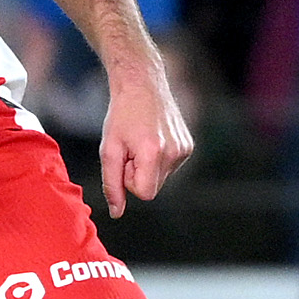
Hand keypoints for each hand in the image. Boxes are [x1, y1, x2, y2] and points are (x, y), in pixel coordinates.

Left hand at [96, 47, 195, 215]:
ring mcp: (185, 149)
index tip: (125, 160)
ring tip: (141, 140)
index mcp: (154, 152)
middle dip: (138, 174)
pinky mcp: (189, 145)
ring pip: (161, 177)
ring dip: (148, 165)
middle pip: (153, 187)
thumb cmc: (121, 116)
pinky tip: (153, 138)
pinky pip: (170, 166)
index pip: (144, 193)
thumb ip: (112, 184)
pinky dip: (159, 158)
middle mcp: (175, 152)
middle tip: (131, 149)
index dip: (129, 181)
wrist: (142, 84)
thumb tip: (117, 213)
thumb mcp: (109, 149)